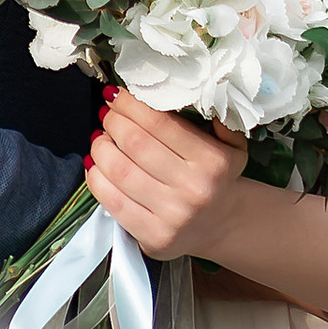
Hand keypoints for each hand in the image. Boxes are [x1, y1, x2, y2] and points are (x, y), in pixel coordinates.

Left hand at [87, 92, 249, 261]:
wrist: (223, 226)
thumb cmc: (218, 178)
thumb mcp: (232, 145)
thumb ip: (219, 117)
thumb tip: (192, 91)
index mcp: (213, 161)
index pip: (159, 123)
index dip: (130, 105)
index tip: (117, 96)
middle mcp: (194, 189)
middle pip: (135, 144)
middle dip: (113, 122)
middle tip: (107, 115)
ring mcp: (173, 216)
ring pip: (120, 171)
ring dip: (100, 148)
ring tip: (99, 138)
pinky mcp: (154, 237)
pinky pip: (113, 202)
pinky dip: (96, 179)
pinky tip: (95, 165)